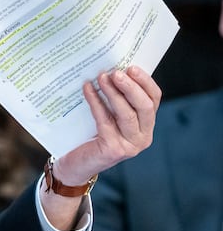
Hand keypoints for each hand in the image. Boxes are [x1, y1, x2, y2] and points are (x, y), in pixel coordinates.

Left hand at [40, 66, 160, 229]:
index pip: (154, 98)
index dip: (144, 81)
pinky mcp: (113, 149)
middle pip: (144, 106)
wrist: (76, 164)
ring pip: (127, 114)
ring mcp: (130, 145)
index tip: (131, 66)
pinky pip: (105, 120)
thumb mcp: (109, 114)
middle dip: (131, 86)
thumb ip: (115, 98)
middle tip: (116, 72)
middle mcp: (143, 136)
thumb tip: (110, 68)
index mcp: (146, 124)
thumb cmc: (91, 134)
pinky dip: (96, 102)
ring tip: (102, 77)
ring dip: (114, 93)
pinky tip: (87, 89)